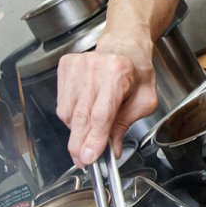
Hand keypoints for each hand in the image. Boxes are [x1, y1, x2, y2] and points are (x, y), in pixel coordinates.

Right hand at [56, 39, 157, 167]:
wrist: (124, 46)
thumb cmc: (136, 73)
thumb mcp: (144, 100)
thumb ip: (126, 125)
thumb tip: (111, 150)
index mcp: (118, 72)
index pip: (101, 114)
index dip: (94, 139)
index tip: (89, 158)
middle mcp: (95, 67)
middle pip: (81, 116)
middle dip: (80, 143)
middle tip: (82, 160)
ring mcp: (77, 65)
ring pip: (67, 113)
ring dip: (76, 130)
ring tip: (90, 130)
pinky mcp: (65, 67)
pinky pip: (61, 103)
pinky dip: (70, 116)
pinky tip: (84, 112)